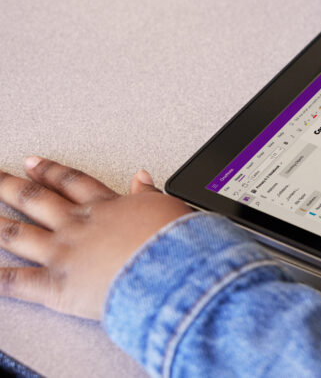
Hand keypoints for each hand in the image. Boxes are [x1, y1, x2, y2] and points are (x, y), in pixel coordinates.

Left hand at [0, 158, 191, 319]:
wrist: (173, 270)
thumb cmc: (175, 242)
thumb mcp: (166, 207)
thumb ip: (148, 194)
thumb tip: (142, 177)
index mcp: (106, 208)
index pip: (71, 183)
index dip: (51, 171)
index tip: (33, 163)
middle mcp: (79, 226)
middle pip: (37, 201)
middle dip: (11, 187)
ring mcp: (63, 254)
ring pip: (19, 234)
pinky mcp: (56, 286)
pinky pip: (17, 283)